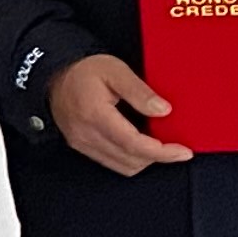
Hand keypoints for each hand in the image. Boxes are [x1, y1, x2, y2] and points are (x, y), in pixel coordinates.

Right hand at [49, 54, 191, 176]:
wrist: (55, 75)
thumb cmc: (83, 71)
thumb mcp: (116, 70)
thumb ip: (140, 91)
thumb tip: (163, 110)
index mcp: (95, 115)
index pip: (134, 144)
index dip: (162, 152)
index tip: (183, 151)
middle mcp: (86, 134)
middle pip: (131, 160)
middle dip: (159, 157)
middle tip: (178, 149)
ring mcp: (82, 143)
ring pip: (123, 166)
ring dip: (145, 160)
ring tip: (161, 147)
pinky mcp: (82, 147)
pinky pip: (112, 163)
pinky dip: (132, 158)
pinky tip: (141, 146)